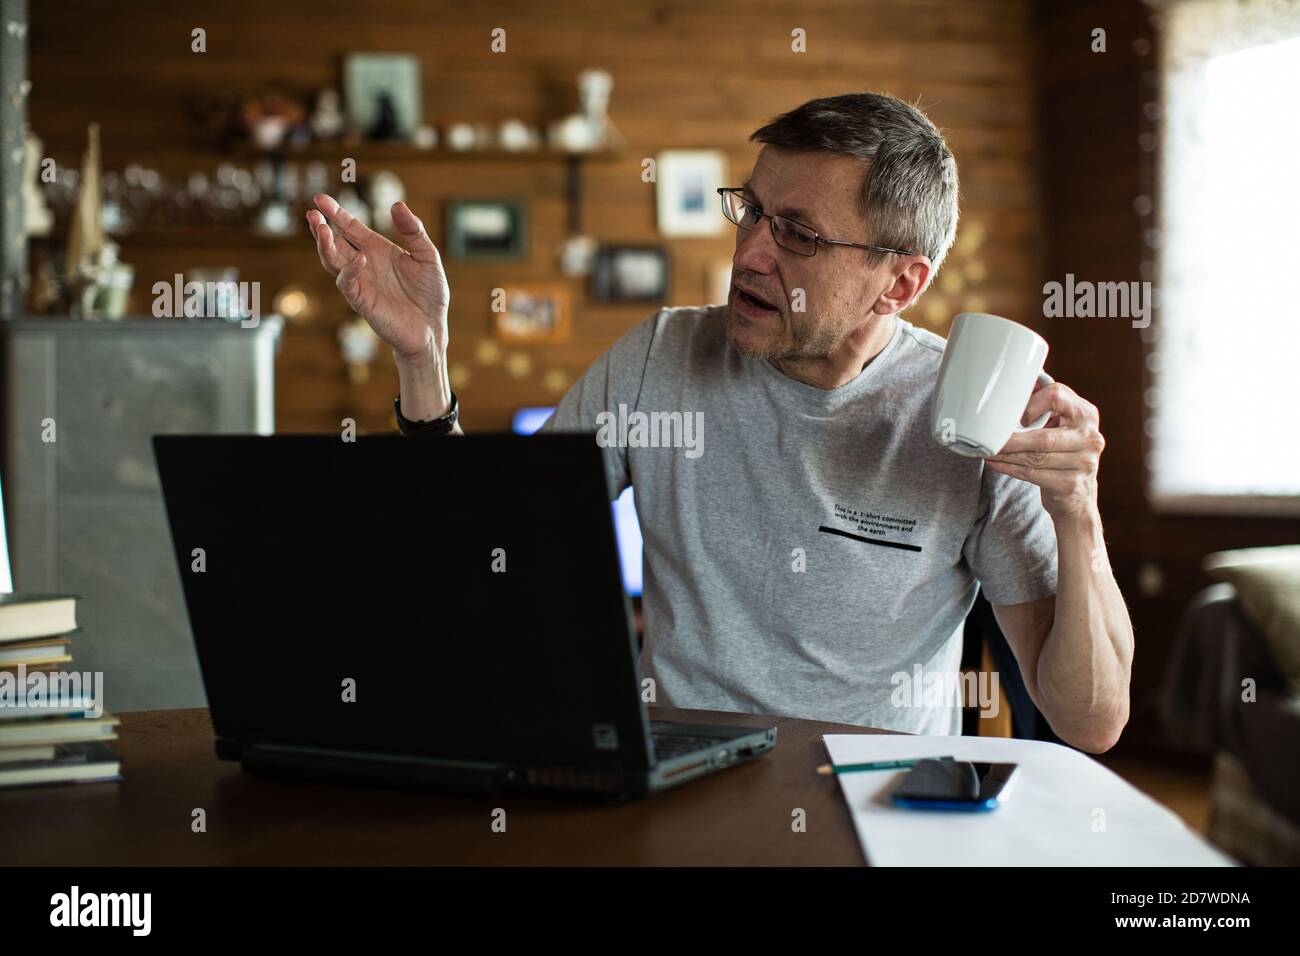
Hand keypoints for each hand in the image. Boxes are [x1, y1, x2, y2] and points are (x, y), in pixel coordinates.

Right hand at [306, 194, 449, 359]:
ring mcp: (361, 282)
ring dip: (325, 246)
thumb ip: (414, 231)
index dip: (336, 213)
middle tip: (312, 213)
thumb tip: (397, 205)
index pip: (350, 227)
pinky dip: (349, 271)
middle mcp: (364, 264)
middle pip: (335, 242)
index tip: (320, 199)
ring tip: (321, 229)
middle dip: (322, 227)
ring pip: (333, 261)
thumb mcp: (428, 256)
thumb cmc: (430, 293)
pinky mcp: (362, 302)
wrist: (432, 328)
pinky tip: (359, 259)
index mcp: (377, 249)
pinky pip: (348, 284)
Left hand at [985, 381, 1104, 521]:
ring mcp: (1085, 463)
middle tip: (988, 439)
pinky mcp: (1072, 485)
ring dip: (1006, 454)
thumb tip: (1008, 392)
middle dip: (1011, 439)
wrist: (1078, 495)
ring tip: (988, 450)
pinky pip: (1033, 474)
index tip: (1016, 416)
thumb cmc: (1061, 452)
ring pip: (1035, 457)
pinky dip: (1009, 468)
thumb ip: (1041, 407)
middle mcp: (1090, 437)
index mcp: (1086, 414)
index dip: (1031, 404)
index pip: (1056, 396)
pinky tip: (996, 463)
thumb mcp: (1059, 425)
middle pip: (1043, 437)